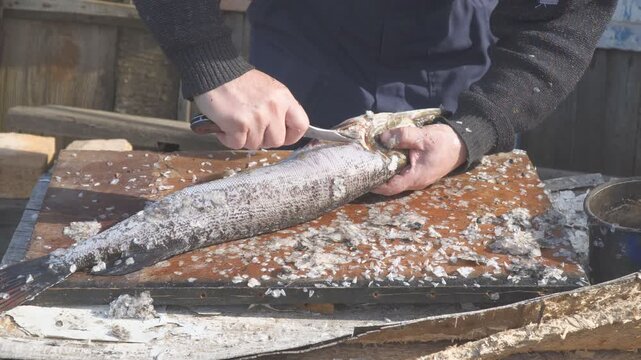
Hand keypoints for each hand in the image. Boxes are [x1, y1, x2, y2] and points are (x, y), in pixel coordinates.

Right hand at [194, 69, 308, 148]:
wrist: (214, 69)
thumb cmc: (238, 81)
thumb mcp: (268, 89)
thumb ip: (278, 108)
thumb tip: (281, 129)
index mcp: (284, 98)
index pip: (301, 125)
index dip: (292, 135)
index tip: (282, 136)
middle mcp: (274, 108)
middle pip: (277, 141)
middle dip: (263, 139)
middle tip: (250, 128)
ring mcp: (258, 117)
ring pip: (256, 144)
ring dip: (244, 138)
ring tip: (236, 121)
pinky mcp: (239, 124)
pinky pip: (237, 144)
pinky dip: (228, 138)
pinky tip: (225, 125)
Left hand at [372, 124, 467, 195]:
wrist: (463, 143)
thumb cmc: (444, 142)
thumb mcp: (422, 136)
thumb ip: (402, 136)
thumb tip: (382, 138)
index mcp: (416, 177)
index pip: (390, 188)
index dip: (375, 185)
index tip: (362, 177)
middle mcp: (416, 182)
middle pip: (391, 185)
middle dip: (377, 177)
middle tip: (363, 166)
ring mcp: (418, 178)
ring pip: (396, 179)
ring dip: (385, 171)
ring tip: (371, 160)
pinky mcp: (419, 171)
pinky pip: (402, 173)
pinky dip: (393, 167)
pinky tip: (385, 156)